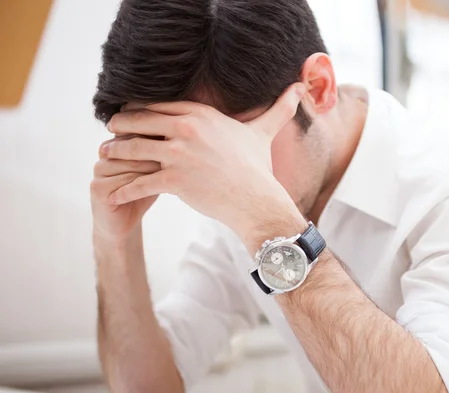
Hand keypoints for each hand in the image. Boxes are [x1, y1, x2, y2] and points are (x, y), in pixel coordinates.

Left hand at [100, 83, 306, 239]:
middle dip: (119, 125)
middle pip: (140, 121)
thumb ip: (278, 109)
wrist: (257, 201)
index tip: (130, 113)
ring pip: (133, 148)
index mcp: (201, 114)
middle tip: (109, 131)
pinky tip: (112, 193)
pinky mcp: (173, 180)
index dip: (140, 109)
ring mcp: (178, 154)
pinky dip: (122, 188)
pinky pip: (138, 182)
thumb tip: (299, 89)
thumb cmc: (258, 169)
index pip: (159, 105)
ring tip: (104, 156)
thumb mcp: (264, 132)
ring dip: (114, 152)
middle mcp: (186, 129)